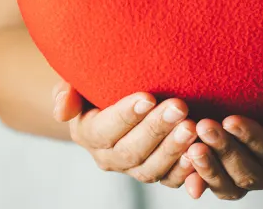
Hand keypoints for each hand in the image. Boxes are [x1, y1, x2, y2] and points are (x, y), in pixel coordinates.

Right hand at [52, 81, 197, 185]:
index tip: (148, 97)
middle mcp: (108, 157)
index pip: (105, 129)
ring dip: (174, 149)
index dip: (126, 115)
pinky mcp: (157, 174)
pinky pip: (171, 180)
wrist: (114, 97)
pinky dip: (187, 171)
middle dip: (156, 129)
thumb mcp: (76, 82)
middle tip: (180, 107)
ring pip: (152, 169)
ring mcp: (133, 170)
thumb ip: (65, 92)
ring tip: (193, 127)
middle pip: (131, 150)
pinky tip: (201, 152)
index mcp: (87, 134)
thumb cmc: (97, 84)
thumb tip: (61, 110)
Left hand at [183, 116, 262, 199]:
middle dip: (225, 150)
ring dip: (208, 169)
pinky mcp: (231, 177)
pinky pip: (214, 185)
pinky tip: (182, 162)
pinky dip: (198, 179)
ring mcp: (252, 179)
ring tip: (190, 147)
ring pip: (230, 186)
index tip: (231, 119)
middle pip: (249, 171)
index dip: (252, 137)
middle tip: (203, 125)